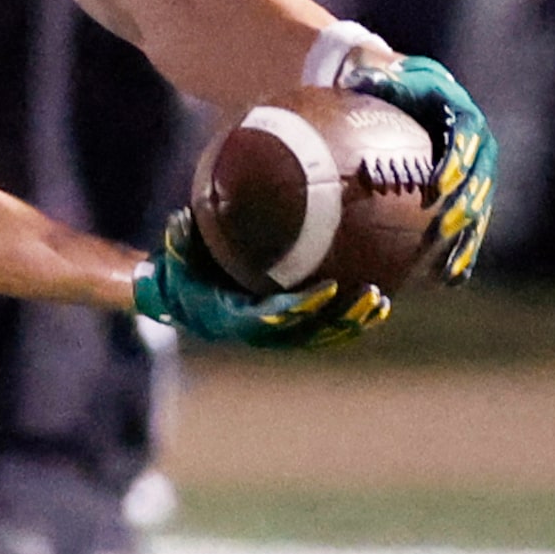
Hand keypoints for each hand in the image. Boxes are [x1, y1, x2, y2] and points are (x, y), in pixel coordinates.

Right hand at [133, 211, 389, 348]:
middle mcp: (258, 330)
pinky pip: (325, 330)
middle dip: (339, 316)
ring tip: (378, 301)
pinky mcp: (291, 327)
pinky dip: (351, 321)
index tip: (328, 290)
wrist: (183, 298)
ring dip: (351, 321)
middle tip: (369, 294)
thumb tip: (181, 218)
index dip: (301, 308)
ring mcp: (277, 332)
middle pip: (306, 332)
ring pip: (321, 335)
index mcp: (231, 317)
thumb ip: (180, 240)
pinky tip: (378, 305)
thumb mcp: (175, 256)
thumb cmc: (182, 272)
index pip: (271, 317)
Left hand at [339, 54, 497, 282]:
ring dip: (465, 239)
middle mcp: (477, 150)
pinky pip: (466, 229)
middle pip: (476, 181)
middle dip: (464, 207)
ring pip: (476, 211)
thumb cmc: (395, 88)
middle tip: (444, 229)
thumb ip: (379, 80)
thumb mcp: (388, 78)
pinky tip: (448, 280)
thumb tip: (358, 75)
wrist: (415, 97)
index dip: (455, 162)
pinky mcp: (466, 199)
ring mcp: (475, 177)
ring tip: (450, 266)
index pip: (465, 140)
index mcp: (461, 119)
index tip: (439, 183)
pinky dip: (460, 253)